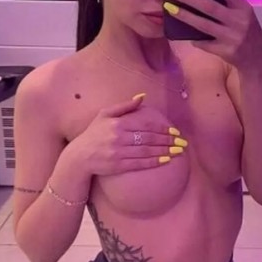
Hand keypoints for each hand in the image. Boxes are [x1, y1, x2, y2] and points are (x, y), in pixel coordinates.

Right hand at [68, 97, 186, 177]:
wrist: (79, 157)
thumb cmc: (93, 133)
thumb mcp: (105, 115)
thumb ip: (124, 106)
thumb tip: (142, 96)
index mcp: (118, 123)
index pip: (145, 124)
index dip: (162, 128)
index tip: (175, 131)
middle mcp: (119, 137)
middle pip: (149, 138)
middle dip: (168, 140)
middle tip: (182, 142)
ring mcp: (118, 152)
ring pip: (147, 151)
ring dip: (165, 151)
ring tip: (178, 151)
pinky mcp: (118, 165)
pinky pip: (140, 163)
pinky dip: (154, 161)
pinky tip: (165, 160)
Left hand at [163, 0, 261, 67]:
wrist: (259, 58)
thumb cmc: (245, 29)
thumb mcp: (243, 13)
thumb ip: (227, 3)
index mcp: (244, 7)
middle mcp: (239, 21)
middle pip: (209, 6)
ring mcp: (232, 37)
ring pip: (202, 25)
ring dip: (183, 15)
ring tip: (168, 7)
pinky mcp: (225, 51)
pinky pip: (203, 43)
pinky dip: (193, 38)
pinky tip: (183, 33)